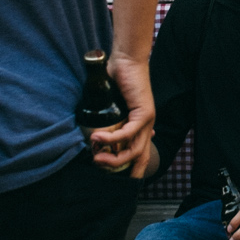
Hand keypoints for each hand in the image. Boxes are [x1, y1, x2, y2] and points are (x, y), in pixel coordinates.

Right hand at [91, 53, 153, 178]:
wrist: (125, 60)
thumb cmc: (115, 80)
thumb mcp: (110, 105)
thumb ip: (106, 119)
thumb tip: (91, 135)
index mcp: (141, 127)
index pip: (141, 155)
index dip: (131, 171)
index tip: (115, 179)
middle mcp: (147, 126)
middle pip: (139, 158)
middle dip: (119, 170)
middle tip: (98, 166)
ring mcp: (148, 120)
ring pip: (134, 150)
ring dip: (114, 157)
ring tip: (96, 157)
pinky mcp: (144, 113)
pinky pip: (128, 133)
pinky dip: (112, 139)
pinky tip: (98, 139)